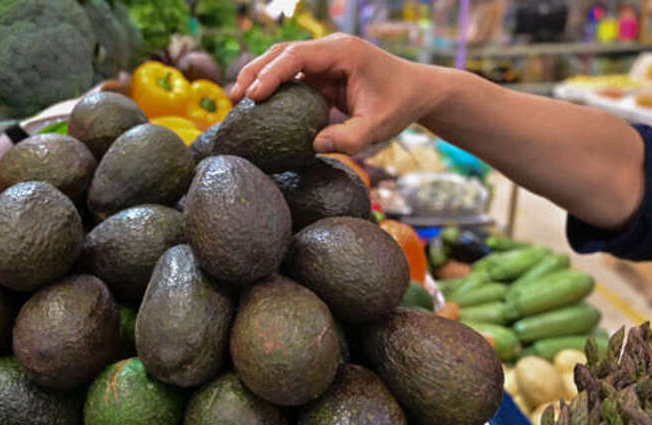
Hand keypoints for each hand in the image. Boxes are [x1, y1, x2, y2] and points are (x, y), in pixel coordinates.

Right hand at [230, 34, 447, 153]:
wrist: (418, 92)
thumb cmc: (399, 105)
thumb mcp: (378, 128)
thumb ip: (349, 139)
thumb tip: (313, 146)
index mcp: (342, 52)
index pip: (296, 56)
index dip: (270, 73)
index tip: (252, 95)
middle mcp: (330, 50)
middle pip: (282, 52)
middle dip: (255, 72)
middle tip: (234, 98)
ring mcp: (325, 61)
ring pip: (283, 62)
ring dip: (260, 78)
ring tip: (237, 101)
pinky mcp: (323, 75)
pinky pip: (293, 78)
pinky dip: (274, 90)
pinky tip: (258, 107)